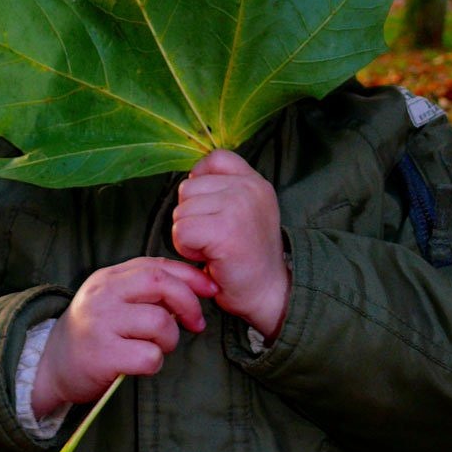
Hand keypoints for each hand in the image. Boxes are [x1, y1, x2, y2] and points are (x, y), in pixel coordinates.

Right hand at [31, 257, 217, 416]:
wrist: (52, 367)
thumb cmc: (94, 334)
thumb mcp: (112, 300)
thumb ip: (144, 289)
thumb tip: (195, 287)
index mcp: (108, 278)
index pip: (157, 266)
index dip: (190, 276)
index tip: (210, 290)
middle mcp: (103, 295)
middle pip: (161, 284)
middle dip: (188, 303)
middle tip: (195, 323)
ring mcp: (100, 323)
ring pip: (160, 323)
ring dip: (170, 340)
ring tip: (156, 347)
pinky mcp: (102, 355)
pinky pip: (149, 355)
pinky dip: (154, 363)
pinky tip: (139, 364)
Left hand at [171, 149, 290, 340]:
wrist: (270, 292)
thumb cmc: (249, 256)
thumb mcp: (248, 210)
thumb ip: (226, 188)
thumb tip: (191, 178)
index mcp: (255, 182)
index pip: (216, 158)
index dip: (201, 180)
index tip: (209, 208)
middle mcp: (249, 189)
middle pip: (188, 188)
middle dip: (191, 215)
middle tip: (213, 237)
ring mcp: (238, 208)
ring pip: (182, 211)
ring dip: (187, 234)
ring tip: (212, 248)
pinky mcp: (225, 232)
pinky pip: (181, 231)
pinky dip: (186, 248)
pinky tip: (208, 257)